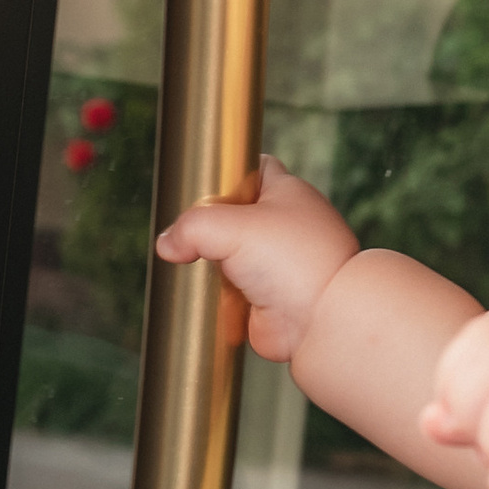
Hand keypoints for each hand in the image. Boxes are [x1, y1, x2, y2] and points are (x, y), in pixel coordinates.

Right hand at [156, 159, 358, 361]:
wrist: (322, 320)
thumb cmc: (294, 260)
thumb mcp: (230, 226)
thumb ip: (190, 227)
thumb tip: (166, 245)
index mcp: (287, 193)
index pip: (255, 168)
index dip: (227, 171)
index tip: (200, 181)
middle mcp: (285, 226)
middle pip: (235, 215)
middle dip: (211, 225)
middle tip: (187, 228)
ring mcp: (277, 263)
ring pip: (232, 255)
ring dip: (213, 262)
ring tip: (190, 261)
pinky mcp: (268, 297)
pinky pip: (233, 291)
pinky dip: (219, 294)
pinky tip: (204, 292)